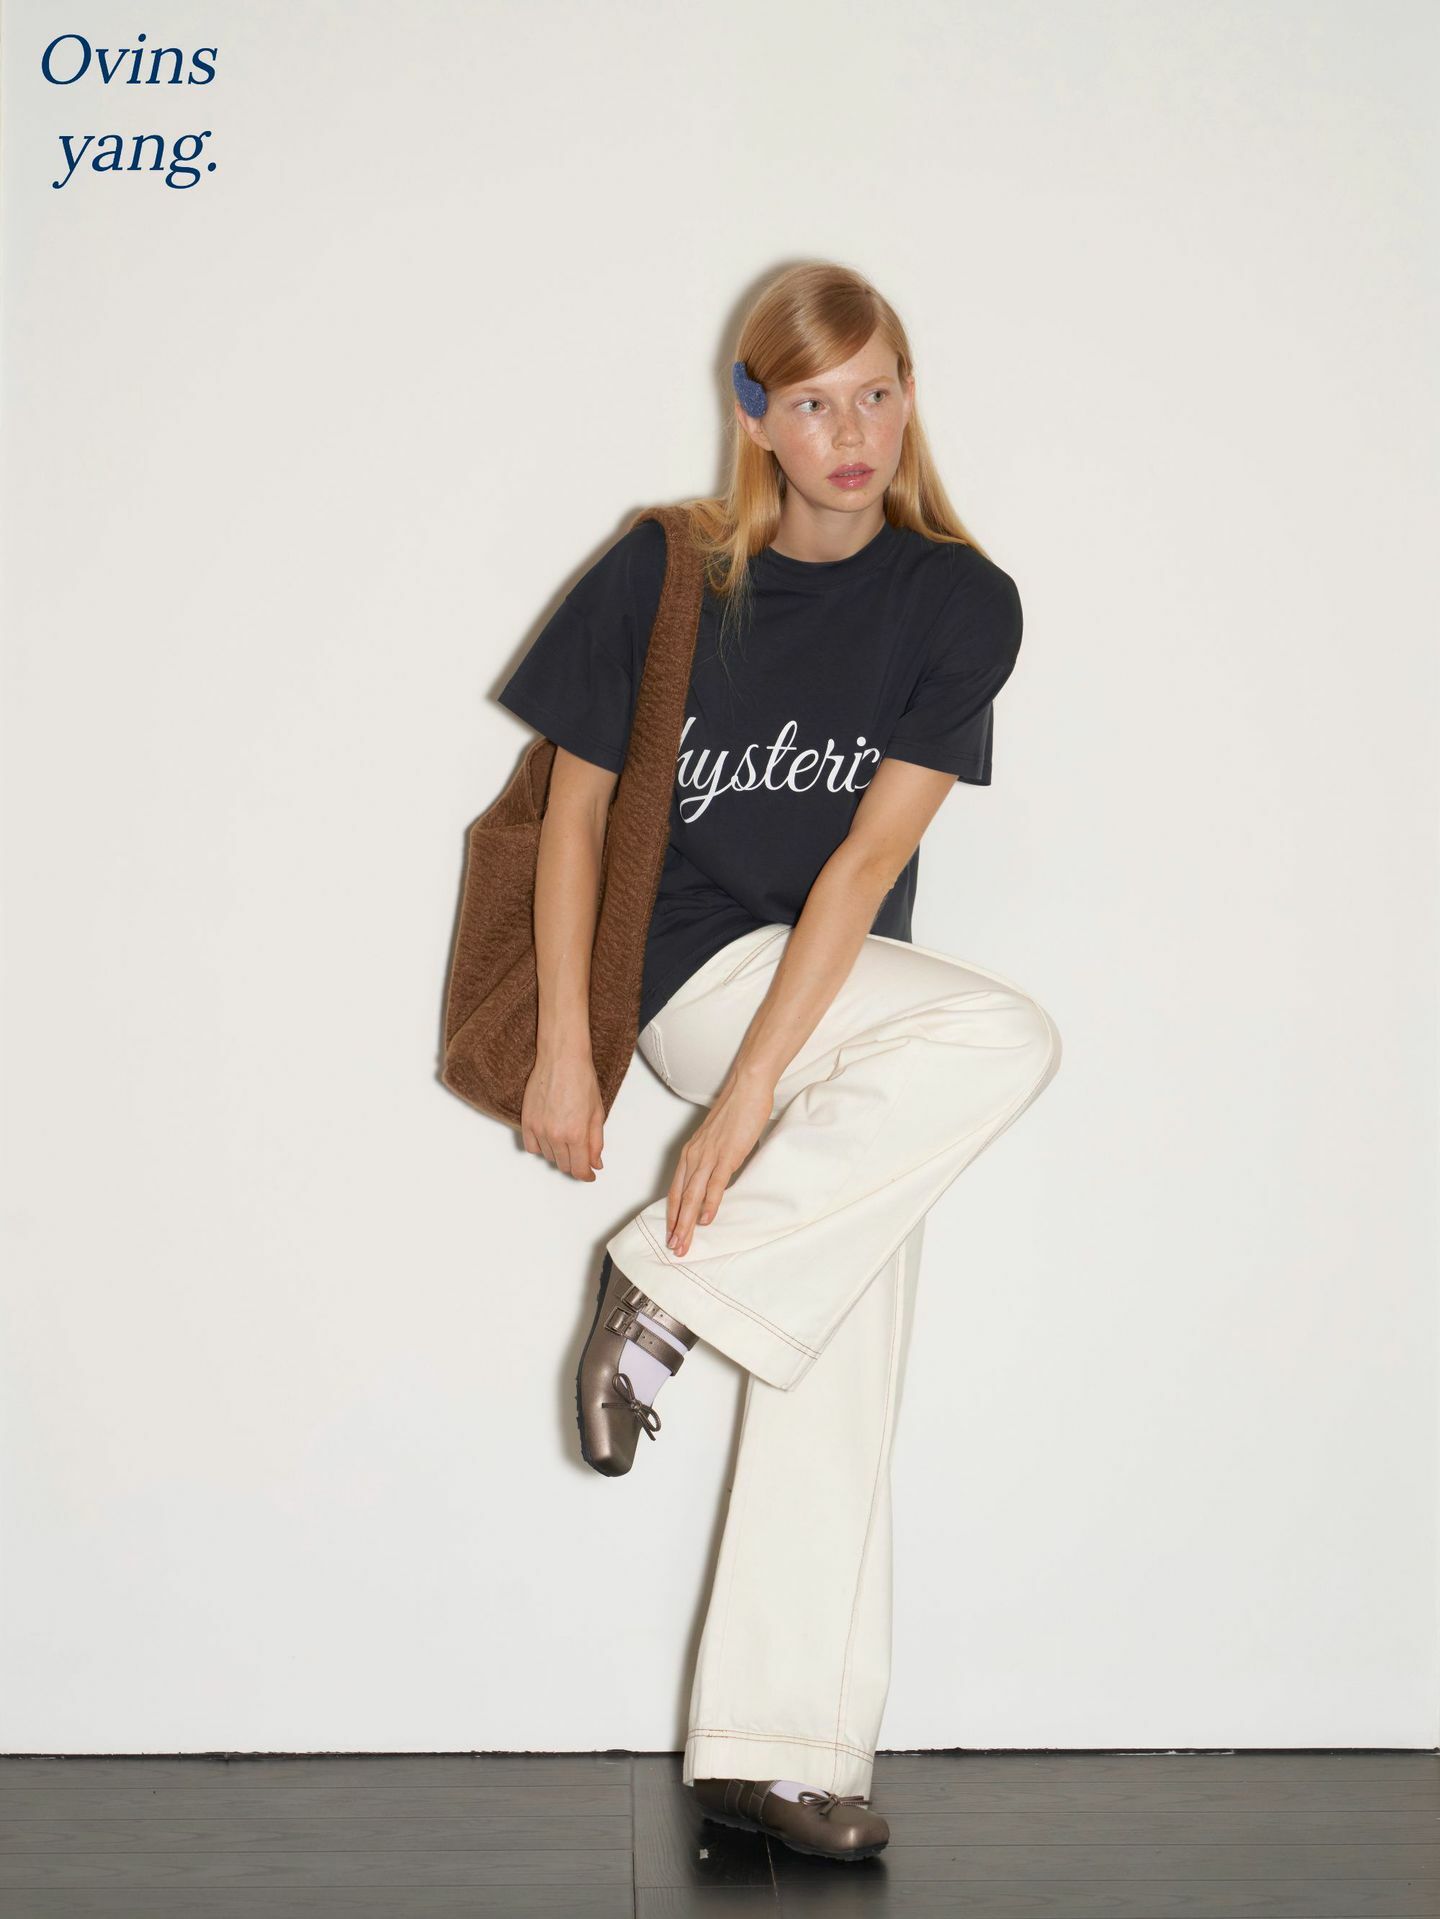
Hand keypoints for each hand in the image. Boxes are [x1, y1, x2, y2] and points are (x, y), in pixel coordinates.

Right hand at [521, 1048, 604, 1179]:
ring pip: (548, 1157)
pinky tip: (549, 1138)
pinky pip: (531, 1147)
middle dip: (575, 1163)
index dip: (586, 1175)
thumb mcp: (597, 1113)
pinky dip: (541, 1147)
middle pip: (564, 1165)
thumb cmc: (581, 1079)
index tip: (589, 1174)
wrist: (562, 1059)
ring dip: (559, 1154)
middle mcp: (556, 1135)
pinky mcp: (526, 1121)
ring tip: (567, 1137)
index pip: (579, 1169)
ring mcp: (539, 1129)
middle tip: (581, 1153)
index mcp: (577, 1133)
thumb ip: (596, 1142)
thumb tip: (596, 1163)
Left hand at [665, 1069, 775, 1256]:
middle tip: (675, 1247)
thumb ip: (716, 1159)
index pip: (675, 1190)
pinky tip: (706, 1220)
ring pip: (692, 1196)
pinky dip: (709, 1204)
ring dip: (687, 1222)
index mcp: (691, 1152)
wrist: (745, 1088)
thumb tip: (721, 1176)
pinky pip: (714, 1184)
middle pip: (680, 1198)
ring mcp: (709, 1156)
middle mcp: (694, 1156)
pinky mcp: (727, 1155)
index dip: (672, 1213)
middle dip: (676, 1226)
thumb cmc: (735, 1110)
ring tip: (684, 1242)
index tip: (671, 1232)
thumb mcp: (719, 1140)